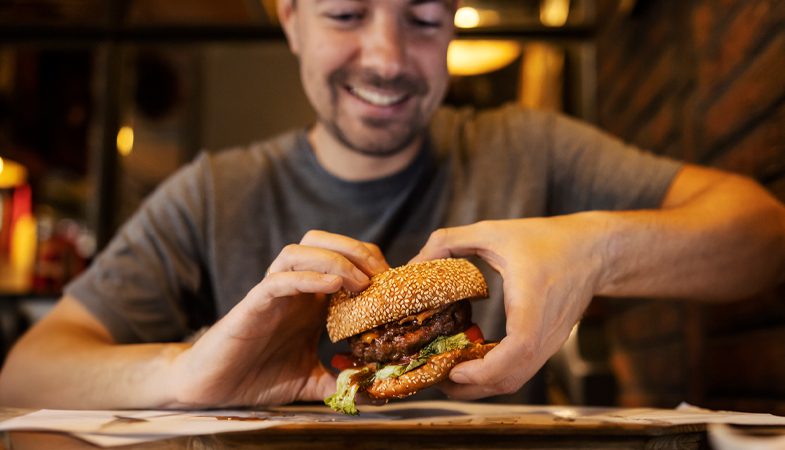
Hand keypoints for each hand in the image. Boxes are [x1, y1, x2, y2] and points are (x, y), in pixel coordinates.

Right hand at [166, 230, 388, 407]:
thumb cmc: (260, 377)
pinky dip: (309, 276)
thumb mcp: (313, 380)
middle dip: (356, 251)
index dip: (371, 263)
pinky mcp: (253, 304)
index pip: (343, 258)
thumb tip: (372, 389)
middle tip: (381, 277)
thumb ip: (340, 380)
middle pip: (323, 241)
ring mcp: (273, 292)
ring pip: (300, 250)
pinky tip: (333, 288)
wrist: (216, 388)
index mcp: (310, 298)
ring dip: (335, 259)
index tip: (394, 285)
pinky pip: (280, 278)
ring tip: (359, 283)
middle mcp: (293, 287)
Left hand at [410, 216, 605, 398]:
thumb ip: (449, 240)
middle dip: (471, 387)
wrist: (594, 250)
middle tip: (436, 378)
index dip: (485, 368)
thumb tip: (413, 263)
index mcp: (533, 301)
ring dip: (481, 385)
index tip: (455, 371)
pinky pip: (521, 370)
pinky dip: (494, 375)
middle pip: (512, 378)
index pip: (518, 349)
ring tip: (447, 375)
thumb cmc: (546, 239)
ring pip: (516, 380)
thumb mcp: (492, 231)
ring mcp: (550, 342)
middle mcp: (545, 330)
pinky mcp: (549, 344)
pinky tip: (471, 363)